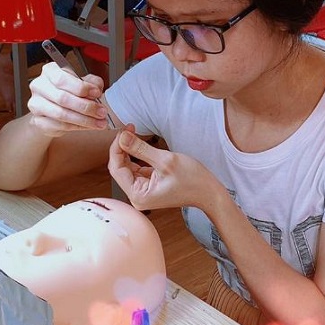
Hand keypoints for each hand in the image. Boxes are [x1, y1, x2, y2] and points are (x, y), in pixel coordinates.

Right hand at [27, 62, 110, 136]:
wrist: (53, 108)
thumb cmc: (69, 91)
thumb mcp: (83, 82)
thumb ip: (92, 82)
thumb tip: (96, 89)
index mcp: (50, 71)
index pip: (62, 79)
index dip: (81, 87)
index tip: (97, 93)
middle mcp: (39, 86)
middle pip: (62, 98)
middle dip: (86, 107)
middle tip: (102, 112)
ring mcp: (36, 105)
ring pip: (61, 114)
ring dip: (84, 120)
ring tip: (99, 122)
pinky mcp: (38, 121)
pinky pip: (59, 126)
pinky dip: (77, 127)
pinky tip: (88, 126)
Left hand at [108, 128, 223, 210]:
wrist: (208, 191)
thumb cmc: (192, 179)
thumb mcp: (165, 160)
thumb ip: (141, 149)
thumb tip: (123, 137)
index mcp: (138, 195)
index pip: (116, 169)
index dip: (117, 148)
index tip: (124, 131)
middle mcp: (137, 196)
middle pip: (120, 168)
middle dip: (122, 147)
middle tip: (129, 129)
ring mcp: (143, 191)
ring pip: (127, 166)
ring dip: (128, 150)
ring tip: (133, 132)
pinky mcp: (149, 185)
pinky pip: (137, 168)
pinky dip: (137, 155)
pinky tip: (139, 144)